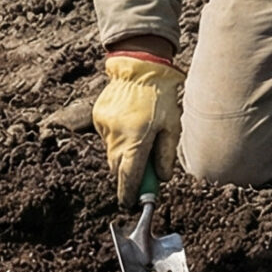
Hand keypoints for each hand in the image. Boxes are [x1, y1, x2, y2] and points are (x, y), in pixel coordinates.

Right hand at [93, 52, 180, 206]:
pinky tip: (129, 125)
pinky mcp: (99, 117)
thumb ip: (166, 155)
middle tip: (138, 179)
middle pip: (117, 168)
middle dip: (126, 177)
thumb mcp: (172, 127)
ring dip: (122, 156)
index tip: (129, 204)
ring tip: (139, 139)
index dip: (128, 193)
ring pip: (111, 153)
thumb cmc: (161, 97)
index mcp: (136, 139)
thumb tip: (162, 178)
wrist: (140, 68)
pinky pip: (107, 137)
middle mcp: (117, 136)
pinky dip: (117, 139)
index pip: (129, 176)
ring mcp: (105, 126)